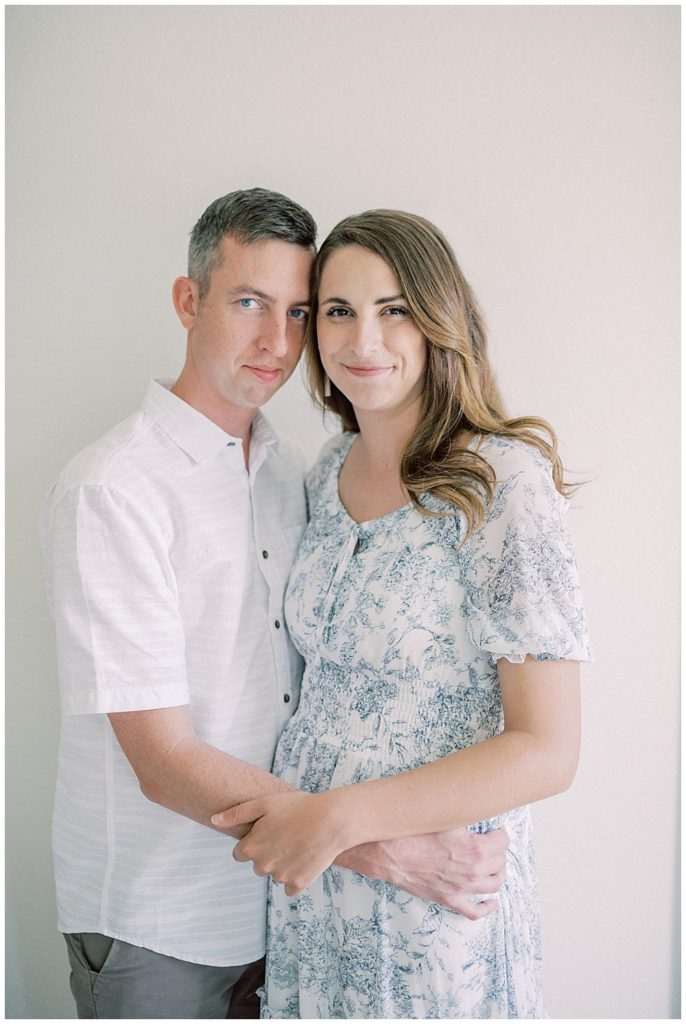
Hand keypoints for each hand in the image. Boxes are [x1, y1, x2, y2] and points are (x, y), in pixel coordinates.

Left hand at [212, 790, 349, 895]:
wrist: (332, 820)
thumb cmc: (298, 807)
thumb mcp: (265, 803)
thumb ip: (236, 814)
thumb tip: (213, 820)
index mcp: (252, 847)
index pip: (240, 854)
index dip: (254, 841)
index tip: (268, 831)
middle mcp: (263, 866)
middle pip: (258, 864)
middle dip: (268, 853)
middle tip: (286, 834)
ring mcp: (281, 877)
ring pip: (275, 874)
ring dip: (283, 863)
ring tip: (299, 842)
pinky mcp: (299, 884)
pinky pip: (291, 885)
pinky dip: (296, 875)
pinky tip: (305, 857)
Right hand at [338, 826, 508, 919]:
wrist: (390, 852)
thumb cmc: (414, 831)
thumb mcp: (445, 817)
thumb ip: (467, 816)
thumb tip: (479, 809)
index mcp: (476, 849)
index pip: (503, 841)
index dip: (499, 832)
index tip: (494, 828)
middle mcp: (473, 871)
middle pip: (500, 861)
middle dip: (498, 850)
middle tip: (491, 841)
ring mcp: (462, 888)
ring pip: (494, 884)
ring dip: (497, 872)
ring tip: (493, 862)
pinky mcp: (449, 898)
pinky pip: (474, 911)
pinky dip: (487, 907)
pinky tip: (491, 901)